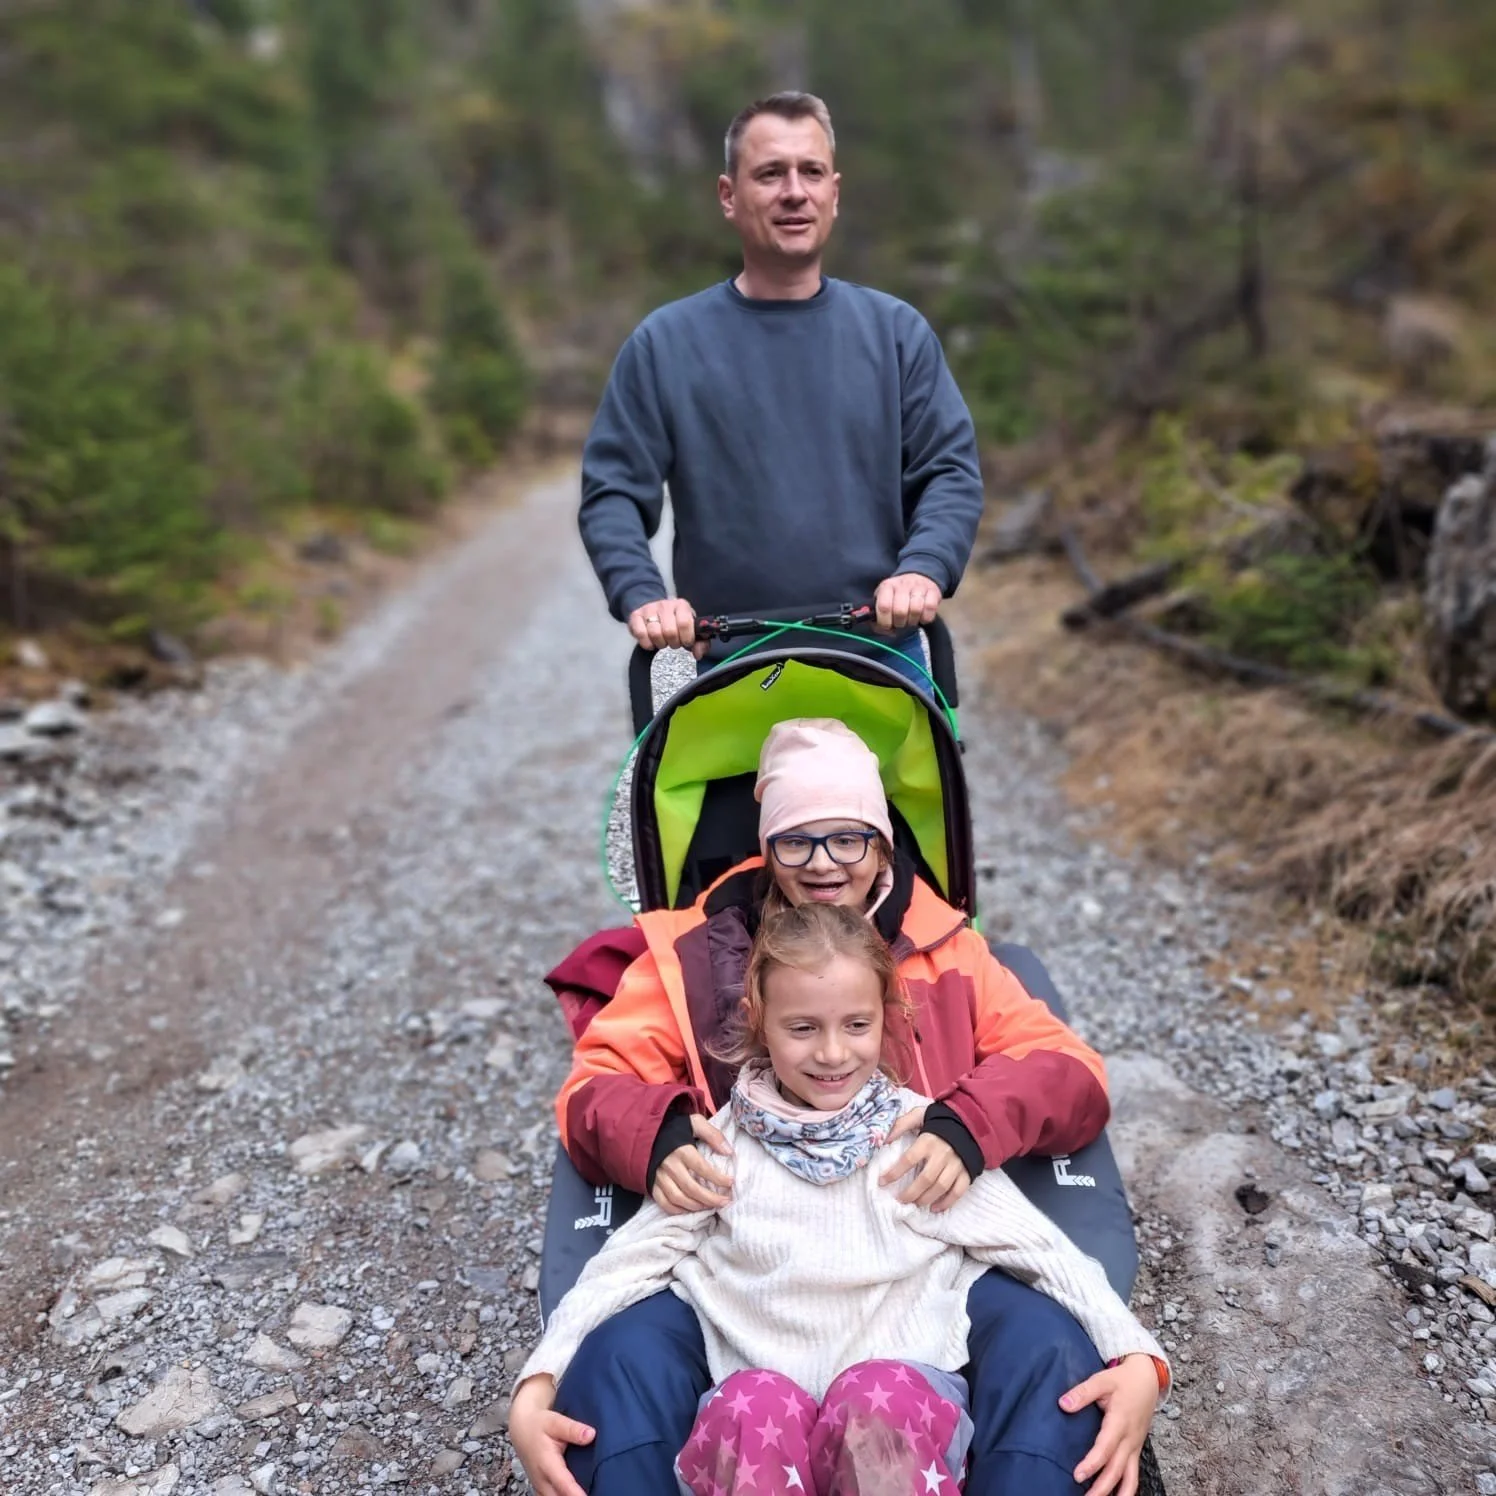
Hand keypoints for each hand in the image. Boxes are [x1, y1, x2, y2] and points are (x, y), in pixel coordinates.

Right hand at [508, 1374, 593, 1495]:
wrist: (522, 1429)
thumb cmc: (539, 1424)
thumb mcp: (555, 1421)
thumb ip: (572, 1429)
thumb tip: (591, 1434)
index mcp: (546, 1462)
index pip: (563, 1482)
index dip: (575, 1493)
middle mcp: (542, 1479)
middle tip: (597, 1492)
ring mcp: (541, 1487)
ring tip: (591, 1492)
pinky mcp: (542, 1489)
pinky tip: (578, 1493)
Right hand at [627, 597, 700, 653]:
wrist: (653, 609)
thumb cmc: (675, 622)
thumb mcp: (691, 629)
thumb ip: (700, 642)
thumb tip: (698, 654)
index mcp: (682, 606)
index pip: (685, 623)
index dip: (686, 638)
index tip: (686, 642)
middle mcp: (665, 605)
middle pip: (669, 631)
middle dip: (674, 642)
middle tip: (674, 642)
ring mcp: (649, 609)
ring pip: (655, 633)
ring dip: (661, 643)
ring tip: (663, 641)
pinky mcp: (636, 616)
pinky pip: (641, 634)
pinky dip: (647, 643)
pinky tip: (651, 642)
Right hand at [651, 1115, 733, 1213]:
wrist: (645, 1130)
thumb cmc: (674, 1128)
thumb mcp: (694, 1123)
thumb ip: (712, 1135)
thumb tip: (729, 1151)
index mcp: (681, 1150)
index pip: (702, 1168)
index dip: (718, 1178)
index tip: (731, 1183)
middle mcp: (669, 1165)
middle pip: (691, 1188)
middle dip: (710, 1198)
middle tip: (725, 1202)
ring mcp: (659, 1177)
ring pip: (678, 1198)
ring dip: (696, 1206)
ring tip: (710, 1206)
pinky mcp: (651, 1184)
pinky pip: (664, 1203)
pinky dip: (678, 1210)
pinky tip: (691, 1209)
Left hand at [873, 572, 941, 632]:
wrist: (920, 576)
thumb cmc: (898, 594)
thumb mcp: (884, 598)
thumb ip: (877, 614)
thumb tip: (876, 627)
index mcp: (887, 586)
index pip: (884, 606)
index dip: (885, 622)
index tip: (887, 626)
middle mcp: (903, 585)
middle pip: (900, 611)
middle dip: (899, 623)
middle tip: (900, 623)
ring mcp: (919, 587)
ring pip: (915, 610)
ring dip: (912, 621)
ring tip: (910, 620)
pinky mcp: (933, 591)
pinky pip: (930, 609)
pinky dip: (925, 618)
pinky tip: (921, 617)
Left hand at [879, 1107, 971, 1211]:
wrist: (969, 1121)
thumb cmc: (940, 1120)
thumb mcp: (919, 1115)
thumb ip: (901, 1124)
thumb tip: (885, 1140)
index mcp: (928, 1140)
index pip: (908, 1160)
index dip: (894, 1173)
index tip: (882, 1182)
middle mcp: (943, 1154)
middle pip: (925, 1179)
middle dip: (910, 1193)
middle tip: (900, 1200)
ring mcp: (956, 1165)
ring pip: (940, 1187)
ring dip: (926, 1199)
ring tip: (915, 1204)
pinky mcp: (967, 1172)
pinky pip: (958, 1191)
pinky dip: (947, 1202)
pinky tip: (935, 1208)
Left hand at [1062, 1354, 1160, 1495]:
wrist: (1147, 1380)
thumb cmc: (1122, 1380)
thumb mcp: (1102, 1380)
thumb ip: (1082, 1392)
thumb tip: (1063, 1404)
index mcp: (1120, 1422)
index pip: (1105, 1448)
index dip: (1092, 1463)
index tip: (1077, 1475)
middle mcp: (1129, 1439)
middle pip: (1116, 1470)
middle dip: (1102, 1488)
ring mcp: (1135, 1446)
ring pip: (1129, 1478)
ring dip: (1117, 1494)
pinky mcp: (1136, 1449)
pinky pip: (1134, 1474)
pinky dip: (1127, 1489)